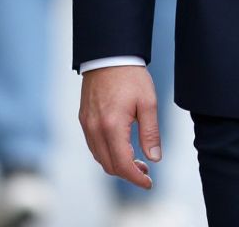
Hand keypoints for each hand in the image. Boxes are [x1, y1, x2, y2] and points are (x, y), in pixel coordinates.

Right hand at [79, 65, 160, 189]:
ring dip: (117, 164)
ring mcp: (86, 125)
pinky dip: (107, 153)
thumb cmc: (131, 76)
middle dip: (128, 173)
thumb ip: (150, 132)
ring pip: (100, 157)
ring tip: (136, 161)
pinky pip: (93, 146)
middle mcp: (95, 129)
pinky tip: (121, 147)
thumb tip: (154, 158)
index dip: (136, 178)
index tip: (149, 183)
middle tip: (146, 171)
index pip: (122, 165)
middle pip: (109, 165)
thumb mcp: (148, 102)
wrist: (109, 54)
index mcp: (112, 126)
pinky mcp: (84, 119)